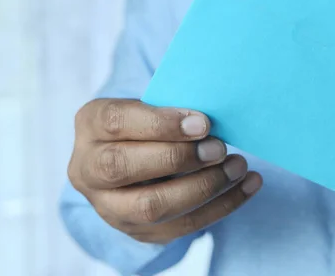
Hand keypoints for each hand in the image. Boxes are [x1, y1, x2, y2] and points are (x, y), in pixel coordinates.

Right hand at [68, 99, 261, 243]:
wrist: (130, 156)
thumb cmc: (147, 122)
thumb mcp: (148, 104)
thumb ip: (170, 109)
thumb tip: (210, 120)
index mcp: (91, 125)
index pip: (117, 122)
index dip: (160, 124)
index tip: (203, 123)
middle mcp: (88, 169)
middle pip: (122, 167)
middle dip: (177, 158)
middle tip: (218, 148)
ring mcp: (109, 206)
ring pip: (151, 206)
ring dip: (203, 187)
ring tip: (237, 166)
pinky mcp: (137, 230)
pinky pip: (180, 226)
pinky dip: (221, 206)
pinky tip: (246, 185)